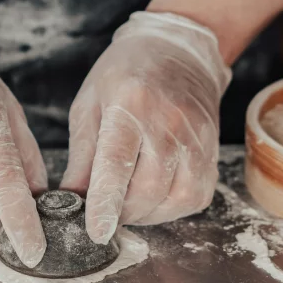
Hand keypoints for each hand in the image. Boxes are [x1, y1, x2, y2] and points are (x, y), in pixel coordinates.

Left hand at [60, 11, 230, 243]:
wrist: (178, 51)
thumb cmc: (124, 75)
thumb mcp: (89, 105)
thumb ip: (81, 155)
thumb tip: (70, 200)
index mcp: (130, 104)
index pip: (117, 163)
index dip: (105, 203)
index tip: (94, 231)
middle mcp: (169, 122)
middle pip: (147, 189)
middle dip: (120, 212)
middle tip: (103, 210)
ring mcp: (197, 138)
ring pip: (174, 199)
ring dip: (145, 214)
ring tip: (126, 203)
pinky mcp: (212, 152)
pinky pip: (195, 197)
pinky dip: (171, 208)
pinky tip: (153, 197)